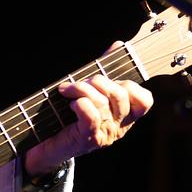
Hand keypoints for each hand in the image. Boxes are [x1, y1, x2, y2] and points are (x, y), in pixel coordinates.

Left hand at [24, 45, 153, 175]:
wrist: (47, 146)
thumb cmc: (68, 117)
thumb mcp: (90, 92)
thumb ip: (105, 70)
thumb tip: (118, 45)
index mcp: (124, 116)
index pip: (145, 101)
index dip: (132, 85)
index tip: (112, 79)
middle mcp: (118, 127)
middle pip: (121, 95)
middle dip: (99, 81)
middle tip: (80, 82)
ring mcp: (105, 135)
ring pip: (103, 103)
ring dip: (81, 89)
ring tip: (67, 90)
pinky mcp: (88, 140)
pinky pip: (92, 117)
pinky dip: (81, 105)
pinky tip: (71, 103)